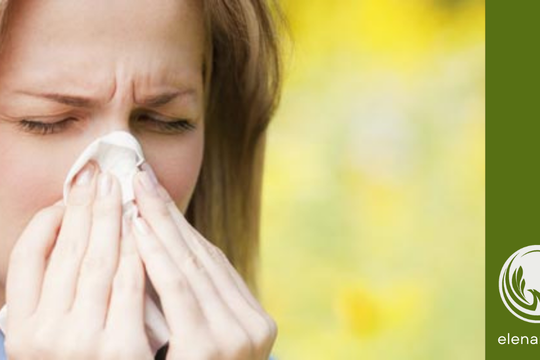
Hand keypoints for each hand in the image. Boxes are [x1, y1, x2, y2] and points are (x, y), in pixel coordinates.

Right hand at [5, 162, 152, 359]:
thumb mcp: (55, 337)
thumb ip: (57, 296)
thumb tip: (72, 235)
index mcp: (17, 331)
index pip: (25, 258)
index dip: (49, 219)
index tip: (68, 192)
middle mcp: (40, 337)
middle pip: (67, 251)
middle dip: (85, 206)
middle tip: (98, 171)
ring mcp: (80, 344)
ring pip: (100, 260)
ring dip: (113, 217)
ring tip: (121, 186)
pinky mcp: (122, 349)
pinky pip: (130, 283)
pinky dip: (136, 248)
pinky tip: (143, 223)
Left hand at [130, 166, 277, 359]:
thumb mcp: (205, 342)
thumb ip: (198, 308)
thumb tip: (167, 253)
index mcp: (256, 323)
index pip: (215, 265)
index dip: (184, 226)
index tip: (158, 197)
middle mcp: (253, 328)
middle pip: (203, 258)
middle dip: (170, 213)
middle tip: (144, 176)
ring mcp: (234, 338)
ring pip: (191, 266)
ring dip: (160, 223)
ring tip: (137, 190)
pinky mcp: (205, 349)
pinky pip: (177, 288)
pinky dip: (156, 254)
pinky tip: (137, 227)